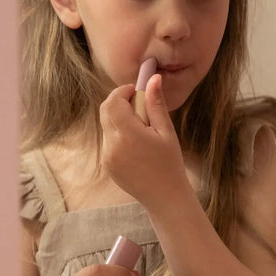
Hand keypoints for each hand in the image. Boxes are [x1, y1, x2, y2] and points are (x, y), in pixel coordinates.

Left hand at [100, 74, 187, 207]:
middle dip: (118, 102)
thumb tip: (153, 78)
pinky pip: (108, 140)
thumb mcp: (166, 131)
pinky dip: (118, 134)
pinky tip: (136, 145)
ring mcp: (107, 156)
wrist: (165, 197)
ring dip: (119, 119)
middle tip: (138, 106)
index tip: (135, 91)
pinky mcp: (107, 165)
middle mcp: (113, 145)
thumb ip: (156, 104)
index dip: (121, 92)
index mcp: (129, 135)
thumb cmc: (170, 163)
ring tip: (141, 129)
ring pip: (106, 125)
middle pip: (105, 111)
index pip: (113, 102)